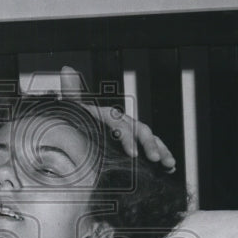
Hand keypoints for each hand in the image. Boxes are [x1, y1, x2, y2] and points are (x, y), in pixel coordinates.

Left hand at [59, 66, 175, 170]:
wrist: (78, 141)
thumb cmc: (78, 124)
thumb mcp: (73, 111)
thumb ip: (72, 92)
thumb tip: (67, 69)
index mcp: (109, 117)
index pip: (120, 125)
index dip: (127, 138)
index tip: (132, 154)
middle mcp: (123, 124)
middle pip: (140, 132)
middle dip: (150, 145)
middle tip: (154, 159)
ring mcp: (132, 135)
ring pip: (150, 140)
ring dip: (162, 150)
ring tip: (169, 164)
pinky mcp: (138, 147)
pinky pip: (154, 149)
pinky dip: (164, 156)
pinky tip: (170, 168)